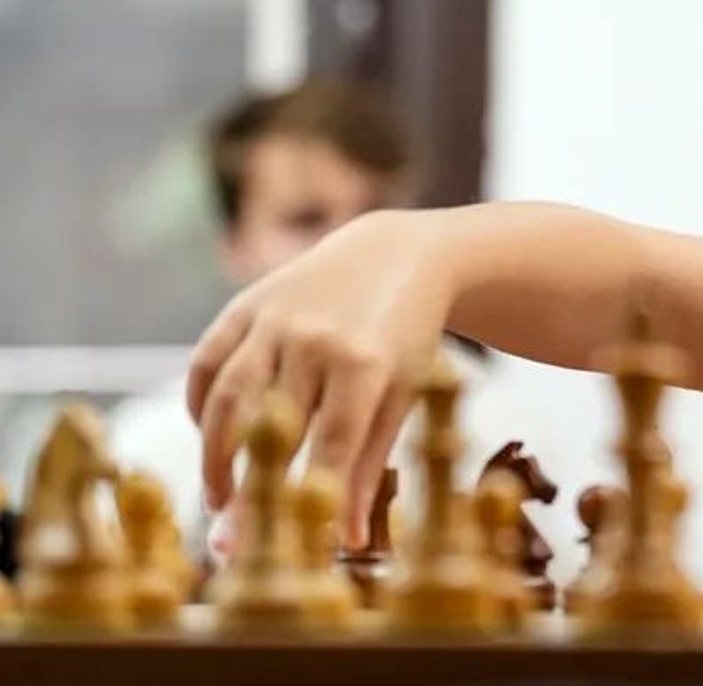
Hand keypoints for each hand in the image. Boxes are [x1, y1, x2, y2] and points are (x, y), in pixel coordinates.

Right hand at [186, 209, 450, 544]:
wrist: (394, 255)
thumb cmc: (404, 338)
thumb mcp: (402, 394)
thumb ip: (369, 463)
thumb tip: (345, 540)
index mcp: (364, 363)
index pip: (328, 445)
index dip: (308, 499)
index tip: (291, 546)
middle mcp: (314, 338)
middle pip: (269, 428)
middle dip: (247, 490)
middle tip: (232, 541)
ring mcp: (275, 318)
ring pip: (227, 398)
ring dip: (213, 454)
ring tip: (219, 499)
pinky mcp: (246, 304)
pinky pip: (207, 361)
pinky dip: (199, 404)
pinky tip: (210, 437)